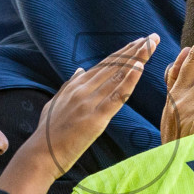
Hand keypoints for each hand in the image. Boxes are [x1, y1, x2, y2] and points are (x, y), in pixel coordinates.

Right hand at [0, 35, 156, 193]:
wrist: (40, 155)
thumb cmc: (48, 134)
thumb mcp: (56, 103)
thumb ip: (69, 86)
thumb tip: (79, 70)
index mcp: (76, 86)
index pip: (105, 64)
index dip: (123, 52)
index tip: (138, 42)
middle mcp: (83, 90)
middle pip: (114, 66)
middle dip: (135, 50)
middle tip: (152, 37)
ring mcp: (89, 103)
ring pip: (117, 76)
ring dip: (137, 59)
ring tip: (151, 45)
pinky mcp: (95, 119)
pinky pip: (116, 97)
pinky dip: (129, 81)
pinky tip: (140, 68)